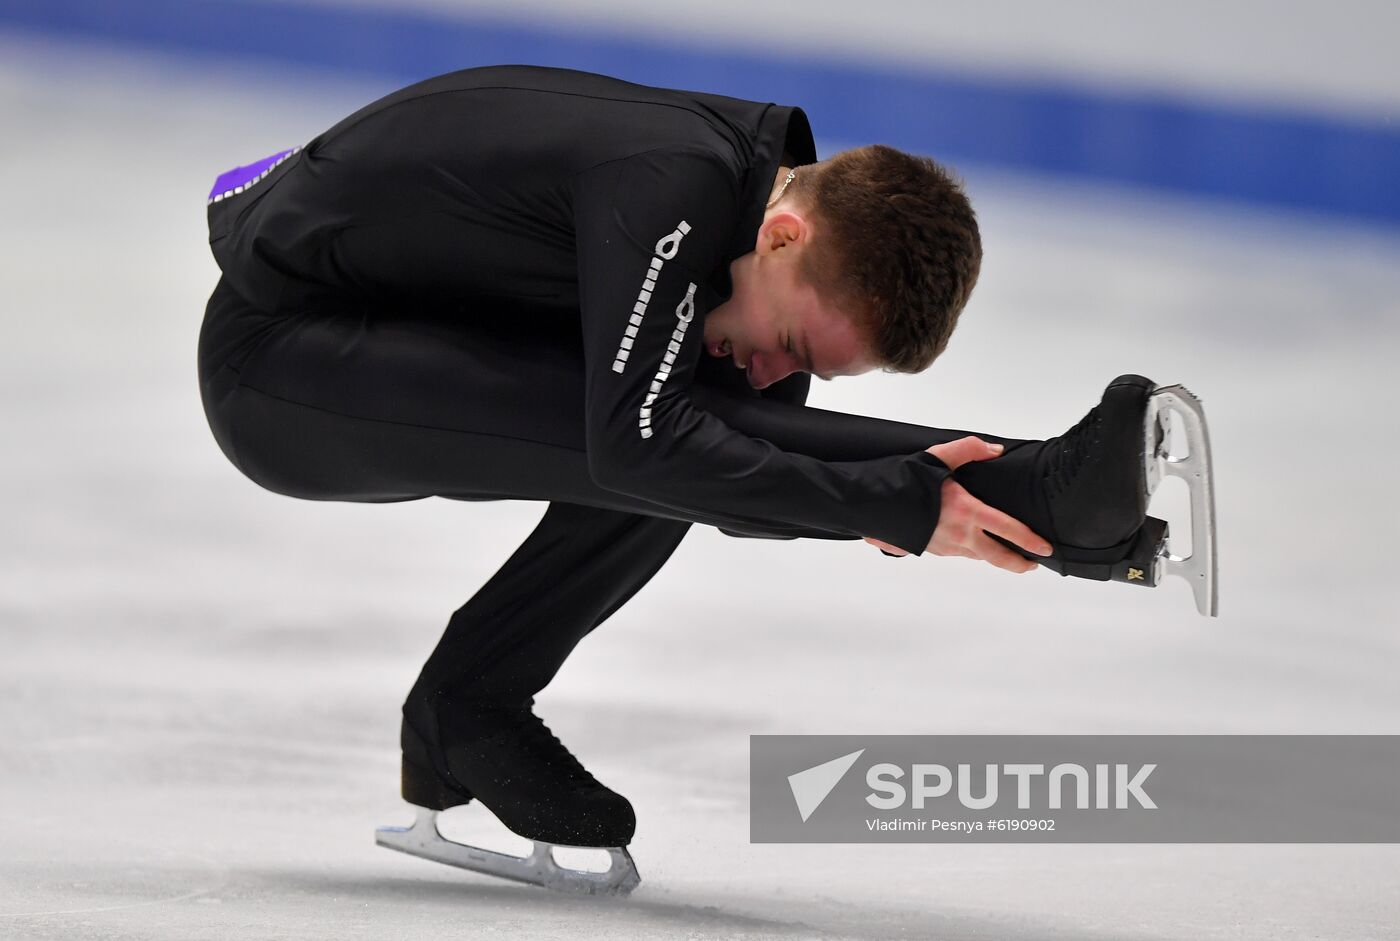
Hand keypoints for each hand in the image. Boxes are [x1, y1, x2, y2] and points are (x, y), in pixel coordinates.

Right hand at [861, 436, 1052, 573]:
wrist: (864, 502)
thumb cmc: (898, 480)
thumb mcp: (935, 457)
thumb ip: (969, 450)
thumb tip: (996, 450)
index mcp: (966, 513)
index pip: (1008, 530)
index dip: (1030, 541)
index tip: (1045, 549)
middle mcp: (958, 535)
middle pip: (996, 557)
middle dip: (1017, 563)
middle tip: (1031, 564)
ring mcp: (942, 546)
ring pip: (975, 555)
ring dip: (990, 555)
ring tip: (1002, 552)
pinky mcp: (927, 549)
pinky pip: (954, 552)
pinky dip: (967, 550)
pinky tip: (966, 542)